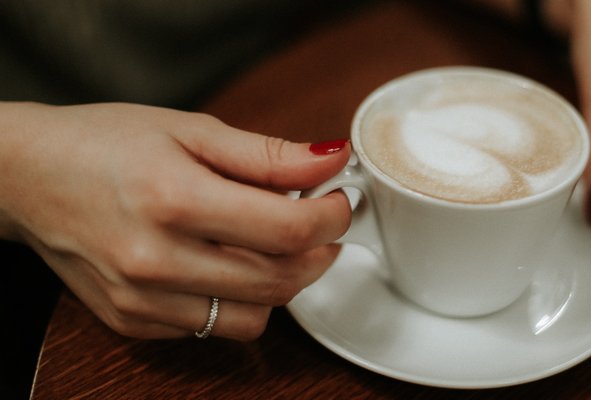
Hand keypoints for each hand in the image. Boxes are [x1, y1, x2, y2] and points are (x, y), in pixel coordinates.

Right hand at [0, 102, 351, 339]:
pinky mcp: (133, 322)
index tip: (339, 201)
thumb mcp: (190, 130)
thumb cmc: (104, 143)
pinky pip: (214, 327)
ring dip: (283, 282)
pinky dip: (238, 299)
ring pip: (256, 316)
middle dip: (319, 251)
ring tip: (273, 243)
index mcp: (173, 199)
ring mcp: (142, 300)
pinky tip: (226, 262)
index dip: (332, 217)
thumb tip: (330, 162)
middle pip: (281, 280)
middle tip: (319, 221)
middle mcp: (156, 260)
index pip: (288, 231)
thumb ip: (267, 155)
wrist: (26, 177)